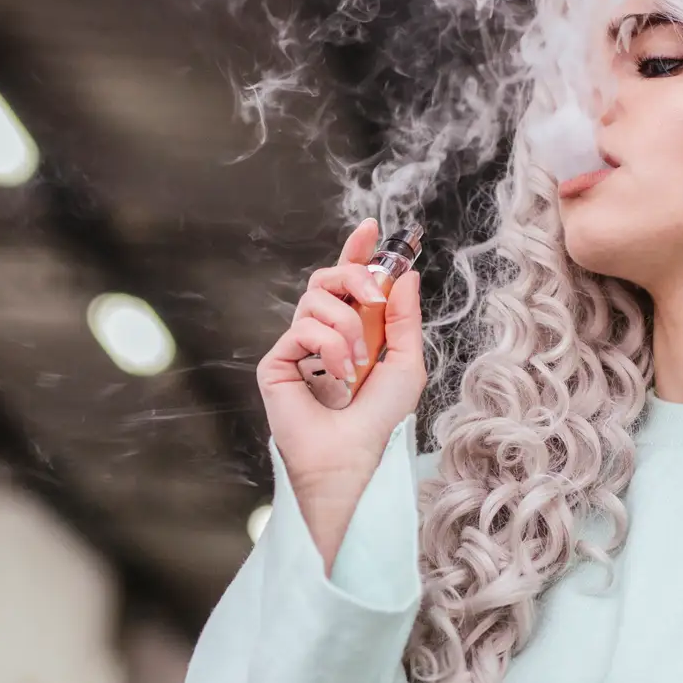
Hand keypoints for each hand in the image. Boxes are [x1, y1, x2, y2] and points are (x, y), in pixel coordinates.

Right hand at [258, 219, 425, 568]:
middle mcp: (322, 333)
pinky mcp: (277, 362)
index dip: (358, 251)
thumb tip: (405, 275)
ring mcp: (297, 347)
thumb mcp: (405, 362)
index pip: (349, 281)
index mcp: (353, 330)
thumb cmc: (379, 417)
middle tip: (376, 296)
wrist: (354, 454)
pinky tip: (339, 375)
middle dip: (355, 274)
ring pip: (315, 300)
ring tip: (359, 365)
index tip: (373, 227)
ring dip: (348, 327)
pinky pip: (303, 329)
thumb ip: (404, 317)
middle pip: (326, 277)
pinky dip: (330, 346)